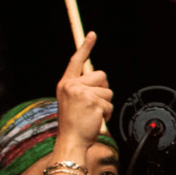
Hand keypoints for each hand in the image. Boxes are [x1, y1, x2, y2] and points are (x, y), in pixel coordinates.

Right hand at [53, 32, 112, 146]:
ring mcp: (82, 93)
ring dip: (105, 105)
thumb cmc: (73, 123)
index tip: (92, 34)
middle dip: (103, 90)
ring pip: (108, 92)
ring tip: (92, 114)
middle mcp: (72, 86)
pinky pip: (110, 104)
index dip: (85, 47)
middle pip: (101, 76)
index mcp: (66, 84)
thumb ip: (83, 88)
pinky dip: (107, 114)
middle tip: (92, 105)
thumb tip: (100, 80)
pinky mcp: (93, 102)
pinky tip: (95, 120)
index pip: (76, 61)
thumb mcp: (73, 101)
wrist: (71, 140)